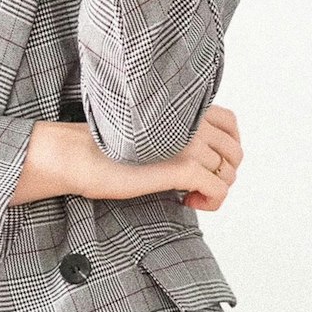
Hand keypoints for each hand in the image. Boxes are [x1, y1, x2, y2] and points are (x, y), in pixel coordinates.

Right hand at [56, 103, 241, 211]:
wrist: (77, 155)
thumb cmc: (103, 148)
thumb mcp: (149, 134)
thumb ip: (176, 133)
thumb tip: (201, 157)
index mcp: (180, 109)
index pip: (230, 123)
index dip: (227, 148)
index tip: (208, 165)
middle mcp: (189, 122)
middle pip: (234, 151)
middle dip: (223, 174)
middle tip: (199, 186)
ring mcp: (187, 143)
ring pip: (228, 173)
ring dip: (215, 190)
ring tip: (189, 196)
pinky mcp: (181, 167)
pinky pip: (218, 189)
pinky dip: (211, 202)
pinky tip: (187, 202)